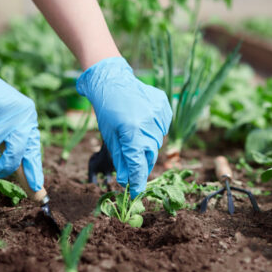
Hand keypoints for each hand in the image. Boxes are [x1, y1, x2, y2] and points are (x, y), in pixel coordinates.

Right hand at [0, 41, 43, 190]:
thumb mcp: (6, 123)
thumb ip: (14, 143)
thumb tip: (22, 172)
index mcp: (29, 116)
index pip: (33, 148)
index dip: (34, 170)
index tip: (38, 190)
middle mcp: (23, 112)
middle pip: (18, 148)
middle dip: (7, 164)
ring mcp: (6, 108)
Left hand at [76, 57, 171, 197]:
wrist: (112, 80)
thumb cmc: (107, 110)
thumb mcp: (109, 136)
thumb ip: (120, 158)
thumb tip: (126, 179)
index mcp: (131, 131)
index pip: (138, 163)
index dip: (137, 180)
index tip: (136, 192)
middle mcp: (148, 123)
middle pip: (150, 154)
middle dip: (142, 163)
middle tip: (135, 166)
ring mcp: (158, 113)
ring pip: (157, 141)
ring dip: (148, 144)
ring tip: (136, 134)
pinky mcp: (164, 105)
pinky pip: (163, 126)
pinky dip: (155, 129)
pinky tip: (144, 121)